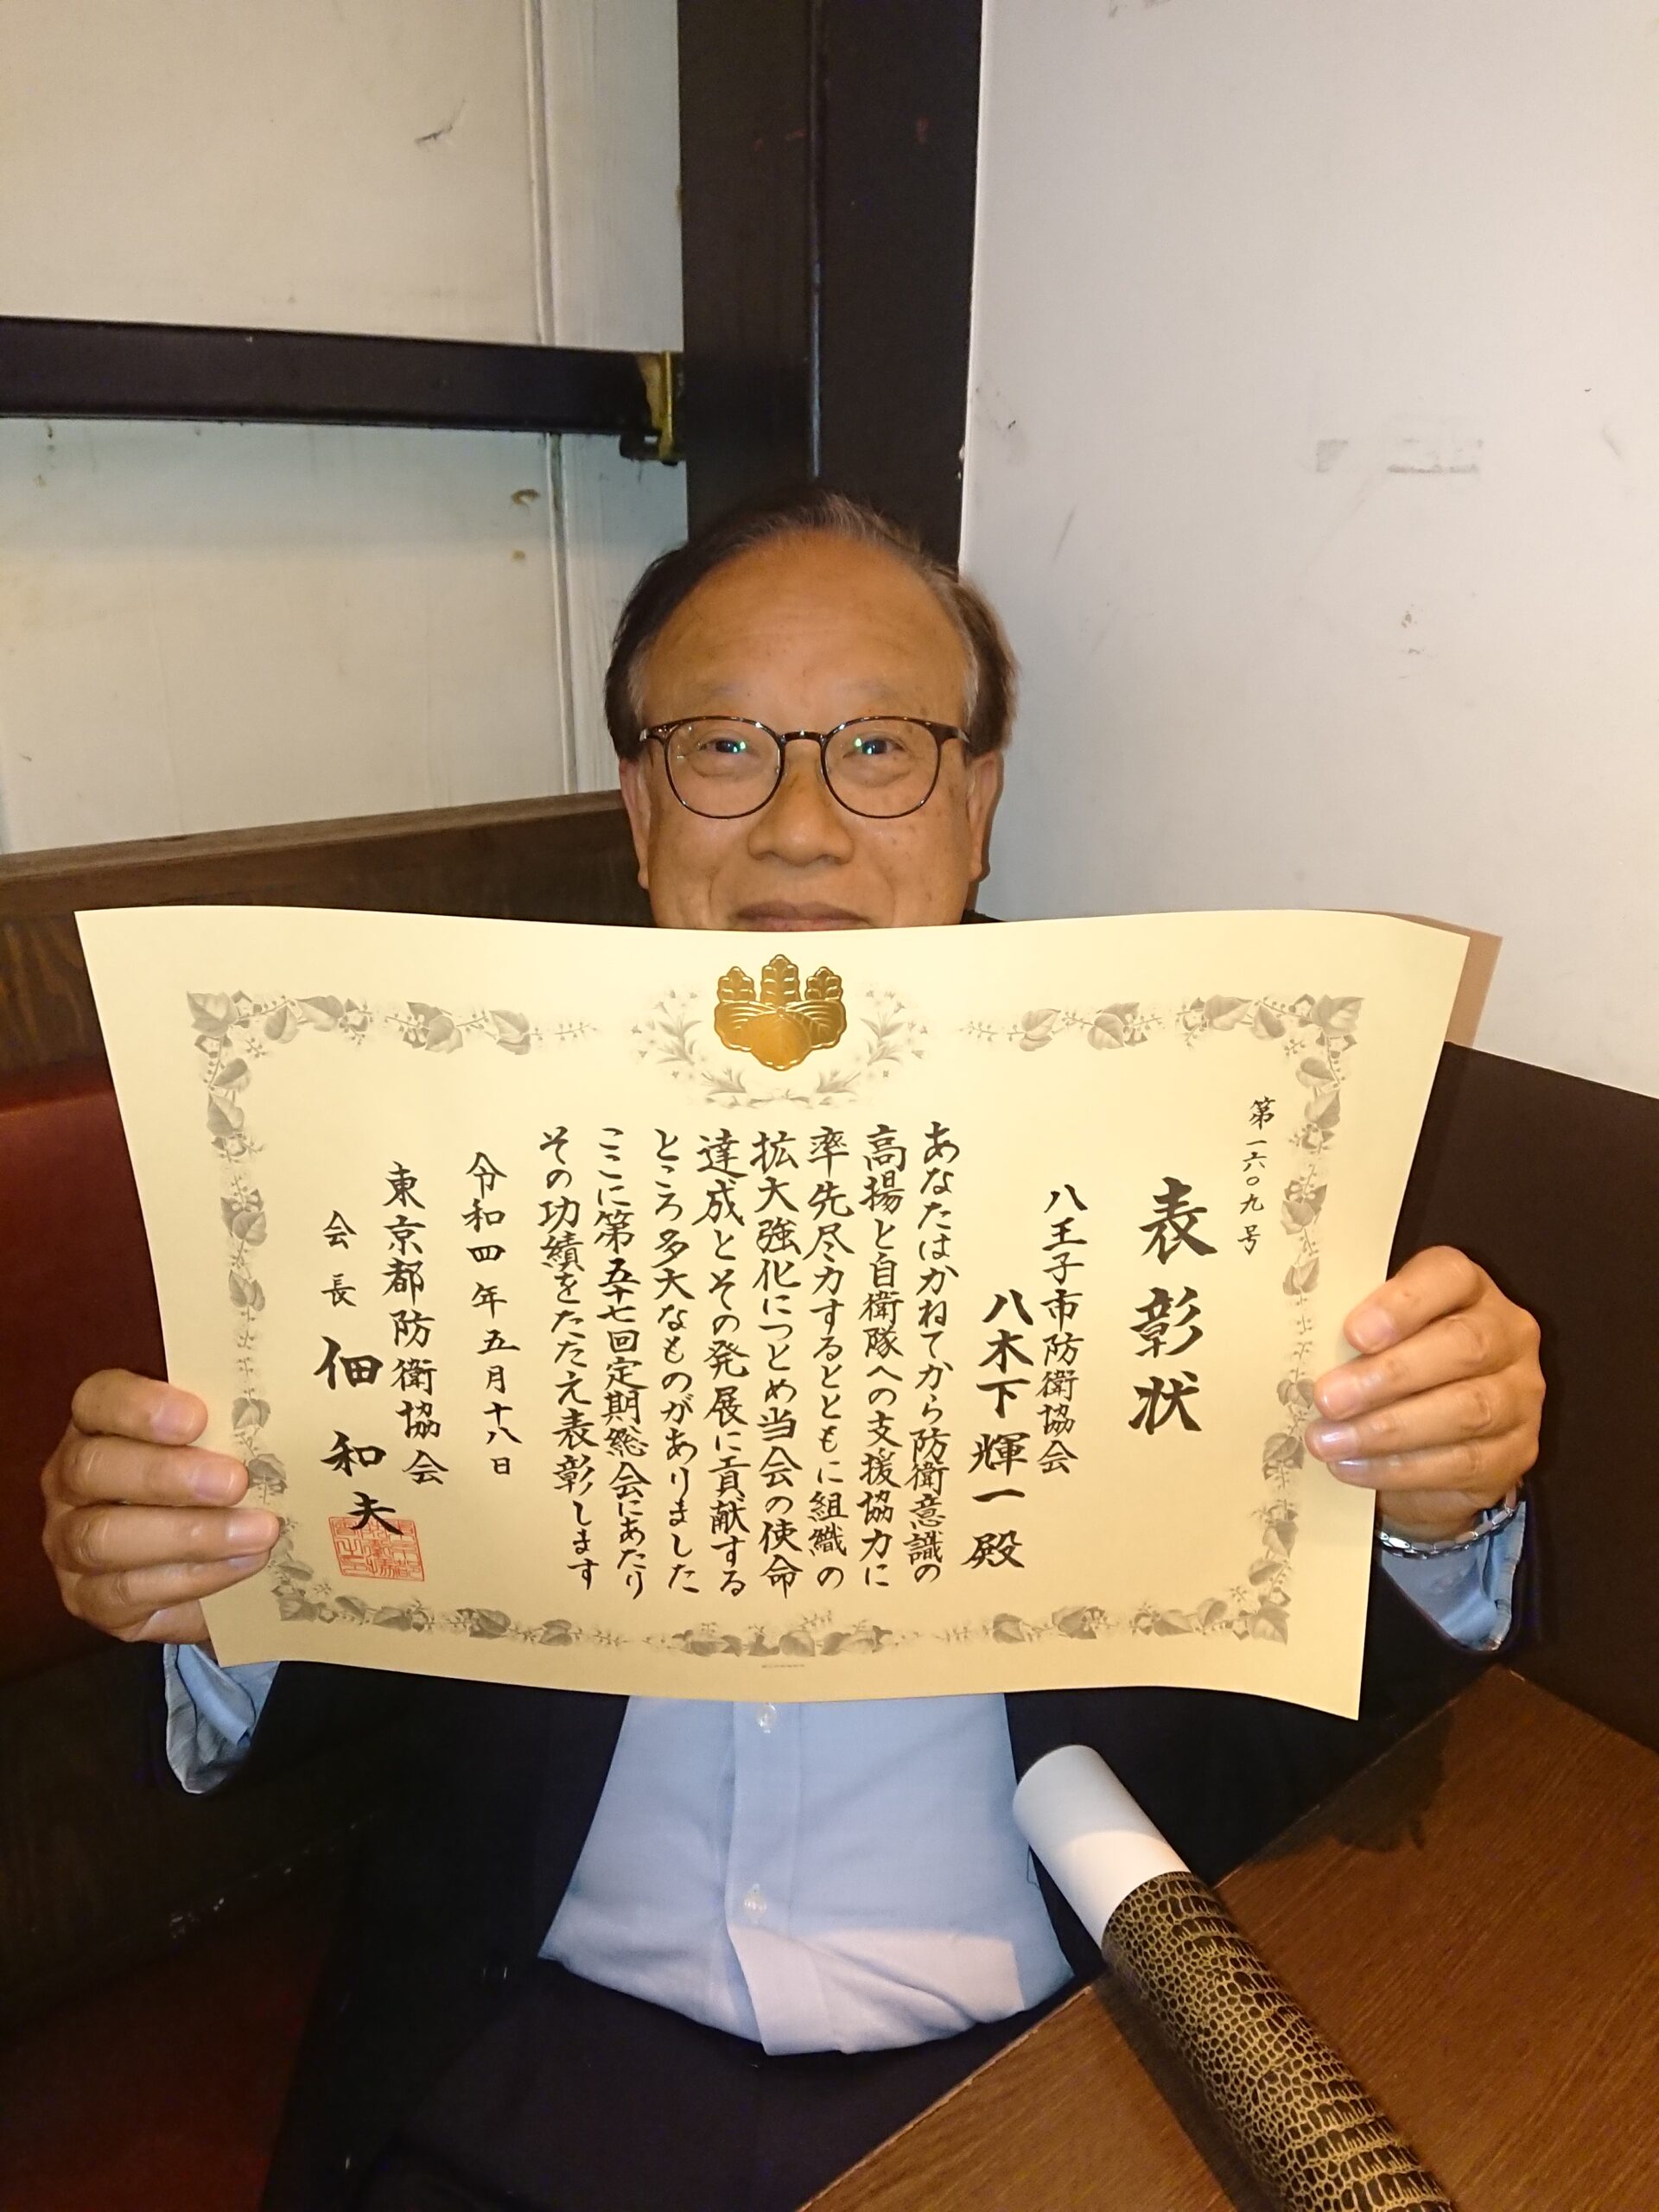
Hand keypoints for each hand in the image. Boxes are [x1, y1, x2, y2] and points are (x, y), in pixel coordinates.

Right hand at [40, 1370, 279, 1645]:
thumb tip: (286, 1415)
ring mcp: (68, 1542)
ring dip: (190, 1535)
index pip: (98, 1400)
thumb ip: (230, 1427)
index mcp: (96, 1425)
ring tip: (257, 1531)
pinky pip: (128, 1591)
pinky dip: (194, 1578)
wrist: (202, 1562)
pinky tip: (243, 1565)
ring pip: (104, 1538)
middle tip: (236, 1481)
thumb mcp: (218, 1445)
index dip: (141, 1406)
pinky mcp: (89, 1599)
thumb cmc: (212, 1481)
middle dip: (166, 1475)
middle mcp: (69, 1481)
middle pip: (93, 1468)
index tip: (198, 1416)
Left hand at [1304, 1247, 1543, 1541]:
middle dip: (1389, 1374)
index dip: (1403, 1303)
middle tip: (1327, 1398)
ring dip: (1387, 1429)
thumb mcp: (1376, 1336)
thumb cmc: (1393, 1365)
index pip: (1449, 1277)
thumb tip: (1301, 1351)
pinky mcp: (1516, 1452)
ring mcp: (1520, 1395)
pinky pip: (1463, 1462)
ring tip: (1327, 1441)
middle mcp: (1508, 1335)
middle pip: (1463, 1346)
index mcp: (1470, 1289)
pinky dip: (1400, 1468)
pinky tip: (1352, 1467)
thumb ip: (1354, 1332)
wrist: (1437, 1438)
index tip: (1353, 1332)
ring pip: (1466, 1410)